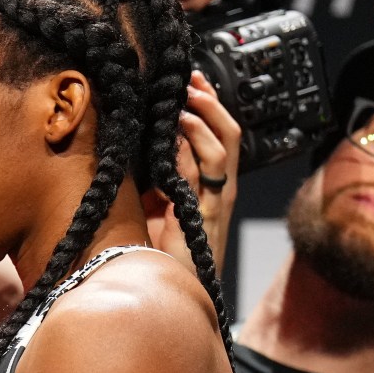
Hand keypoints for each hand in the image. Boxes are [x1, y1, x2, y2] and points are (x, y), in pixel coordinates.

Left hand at [146, 71, 241, 269]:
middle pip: (229, 135)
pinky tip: (173, 131)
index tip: (193, 80)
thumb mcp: (158, 203)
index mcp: (213, 185)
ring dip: (201, 120)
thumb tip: (143, 139)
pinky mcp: (203, 217)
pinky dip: (188, 149)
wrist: (168, 292)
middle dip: (211, 103)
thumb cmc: (161, 253)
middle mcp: (220, 191)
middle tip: (190, 81)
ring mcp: (215, 203)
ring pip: (221, 150)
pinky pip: (200, 175)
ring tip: (183, 101)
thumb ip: (159, 174)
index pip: (221, 135)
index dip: (211, 105)